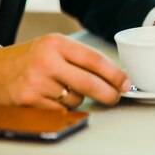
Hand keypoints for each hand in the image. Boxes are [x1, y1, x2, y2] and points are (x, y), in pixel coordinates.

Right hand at [0, 34, 130, 108]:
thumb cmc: (29, 59)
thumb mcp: (53, 47)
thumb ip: (81, 58)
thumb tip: (115, 76)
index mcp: (57, 43)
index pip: (95, 60)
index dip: (115, 74)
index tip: (126, 83)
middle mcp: (47, 60)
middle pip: (90, 83)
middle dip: (109, 94)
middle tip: (116, 97)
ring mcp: (37, 81)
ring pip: (76, 99)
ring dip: (78, 99)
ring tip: (62, 90)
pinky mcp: (29, 100)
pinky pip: (60, 110)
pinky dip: (62, 108)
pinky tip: (51, 98)